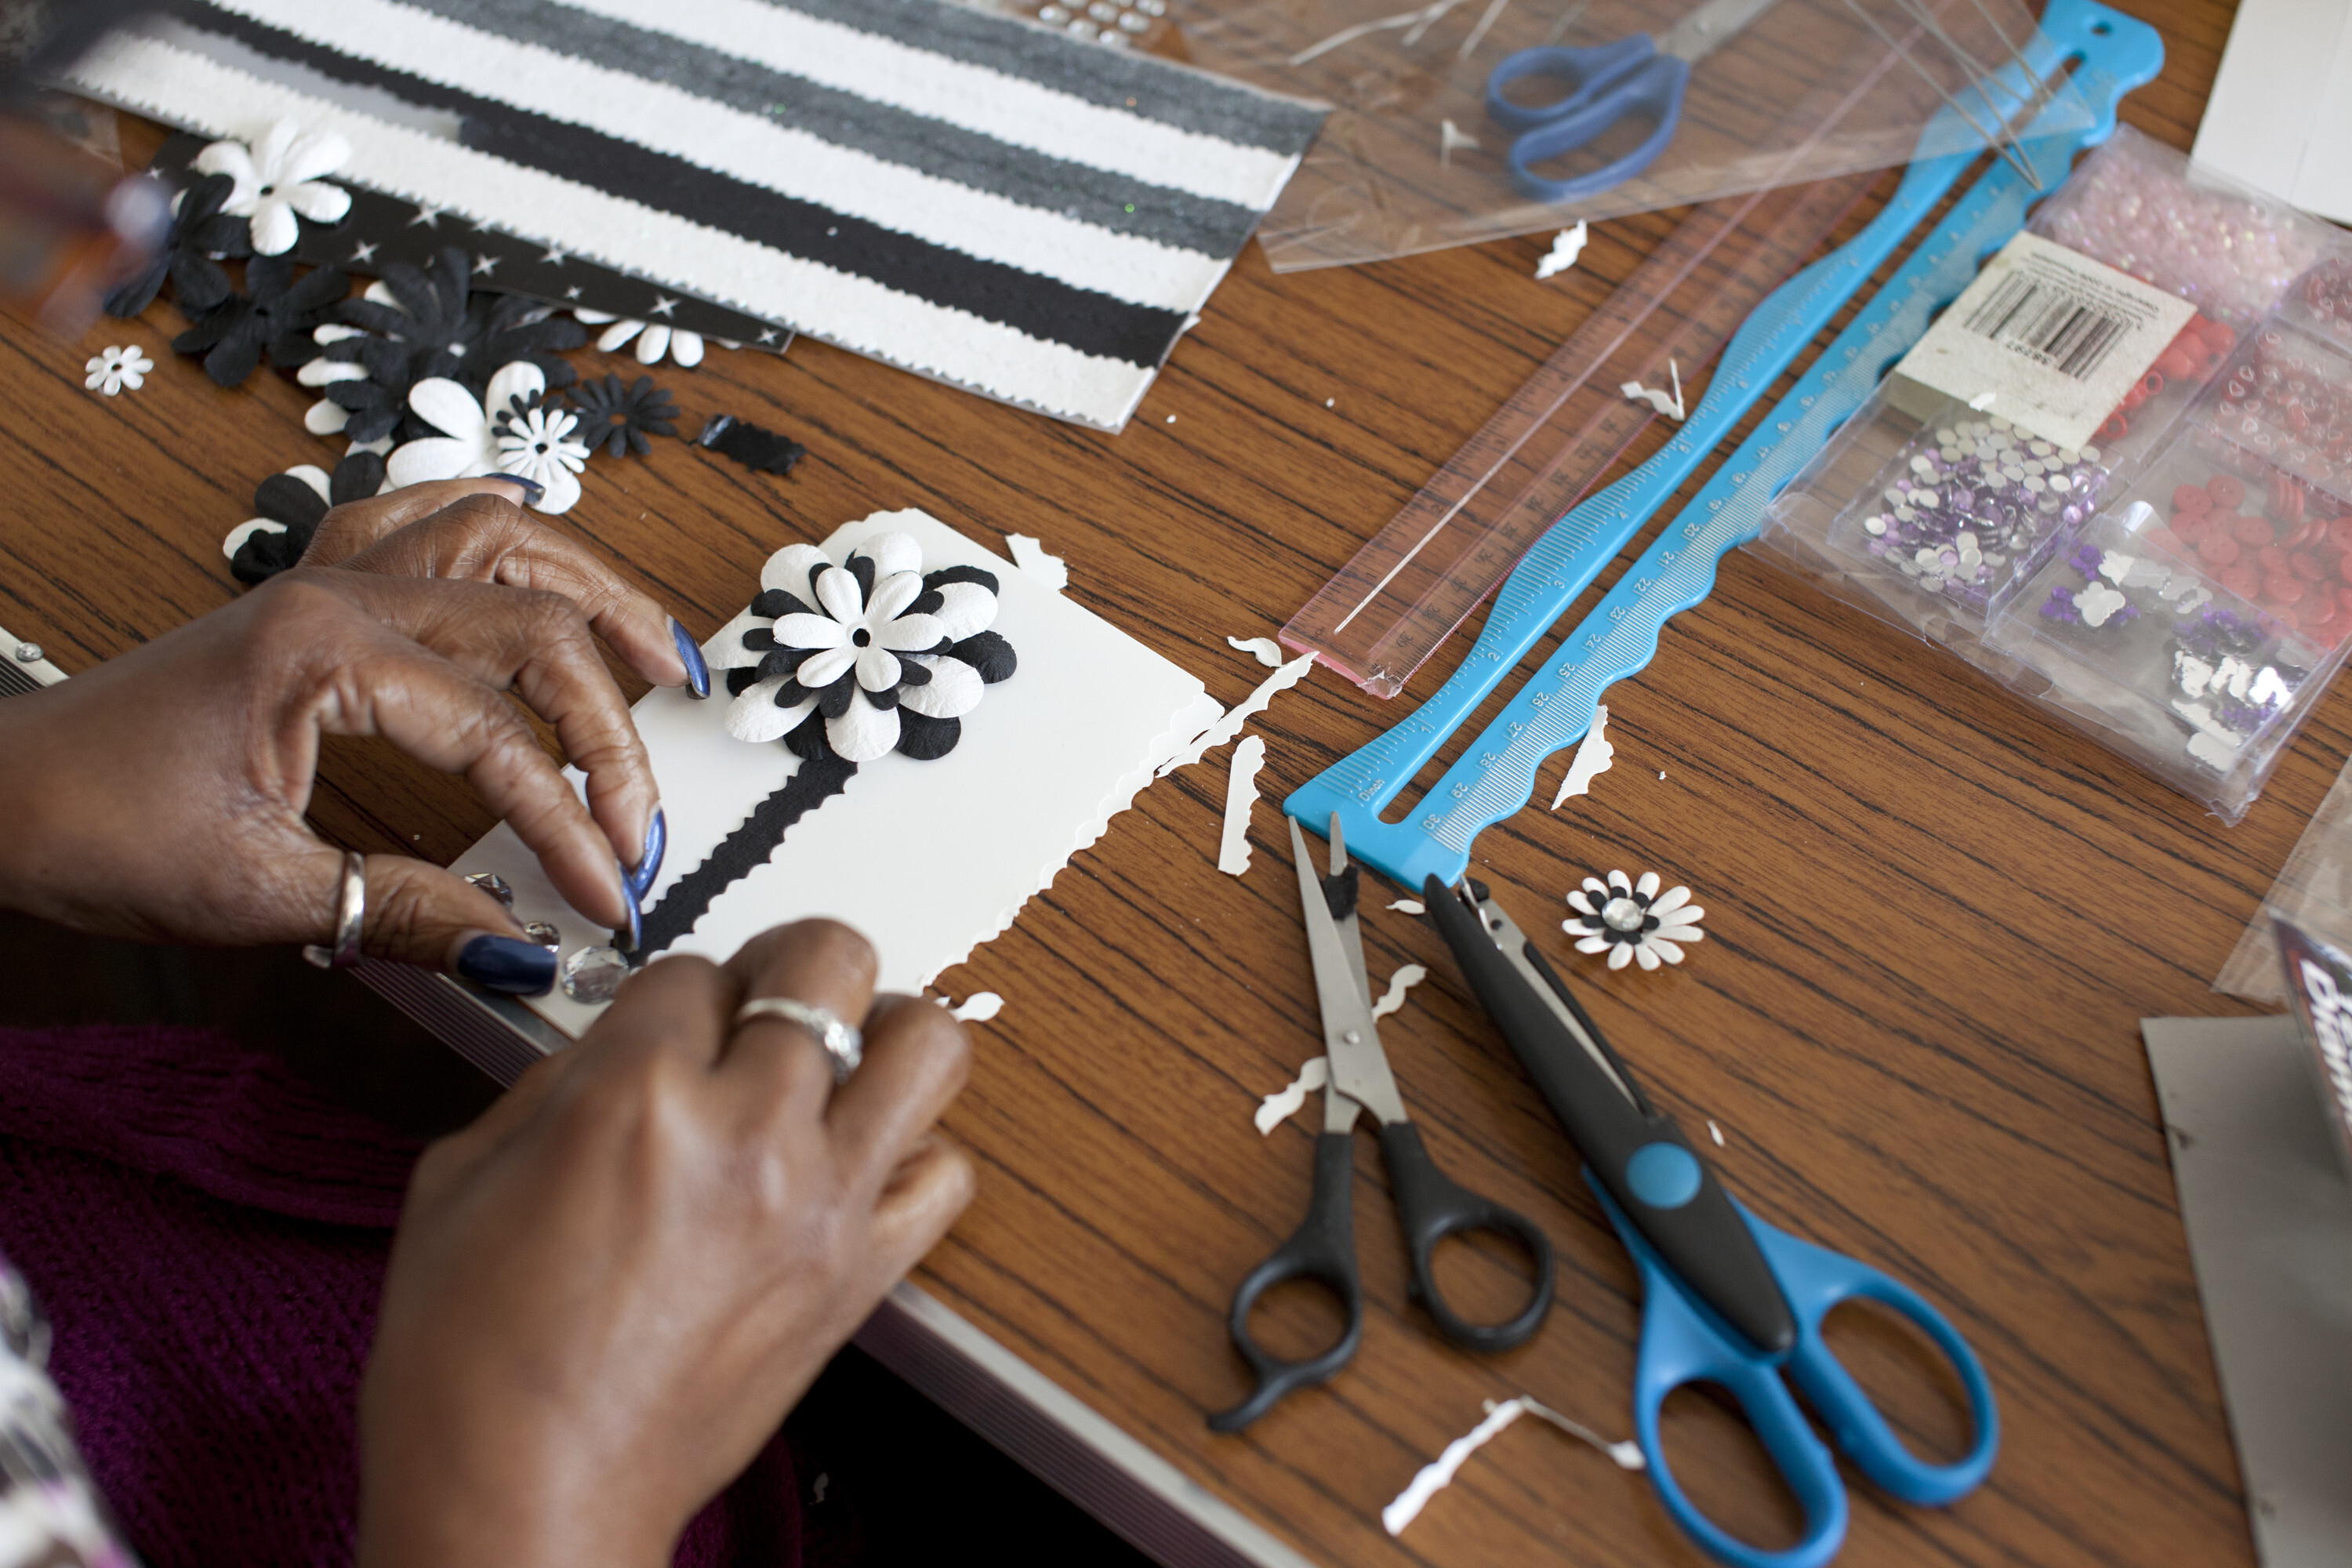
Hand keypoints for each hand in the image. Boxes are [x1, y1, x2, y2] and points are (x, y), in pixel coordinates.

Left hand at [0, 480, 709, 989]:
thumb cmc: (92, 824)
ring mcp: (328, 576)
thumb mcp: (255, 892)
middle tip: (640, 819)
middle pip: (533, 625)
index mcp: (321, 650)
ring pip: (502, 539)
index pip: (499, 734)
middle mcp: (337, 589)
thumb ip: (402, 914)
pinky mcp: (316, 589)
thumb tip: (519, 946)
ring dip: (595, 591)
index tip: (602, 893)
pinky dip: (500, 524)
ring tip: (662, 656)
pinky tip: (548, 539)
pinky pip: (427, 517)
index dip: (567, 823)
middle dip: (607, 731)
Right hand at [356, 921, 976, 1567]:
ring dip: (881, 1033)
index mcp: (634, 1097)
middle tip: (762, 1004)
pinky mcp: (862, 1275)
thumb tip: (620, 1046)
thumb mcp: (460, 1179)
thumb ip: (556, 1088)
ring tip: (835, 1062)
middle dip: (789, 965)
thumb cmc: (472, 1370)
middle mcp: (745, 1134)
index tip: (662, 1029)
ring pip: (927, 1042)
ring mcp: (820, 1203)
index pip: (693, 967)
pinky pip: (946, 1173)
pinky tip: (856, 1164)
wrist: (527, 1501)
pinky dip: (914, 1153)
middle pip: (829, 957)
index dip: (672, 994)